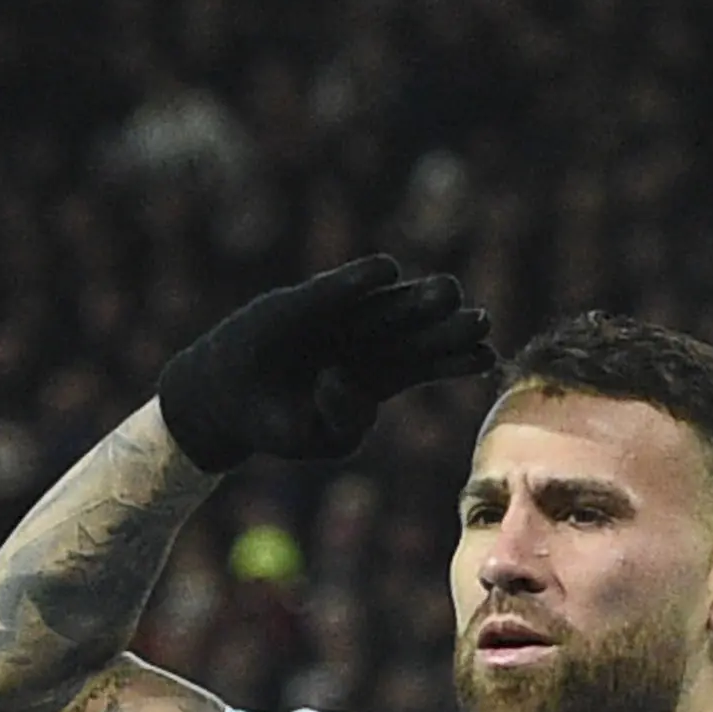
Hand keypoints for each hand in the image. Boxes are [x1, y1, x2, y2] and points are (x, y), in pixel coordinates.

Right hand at [153, 255, 491, 474]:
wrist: (225, 400)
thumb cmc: (279, 424)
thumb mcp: (318, 441)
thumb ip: (345, 425)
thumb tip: (347, 381)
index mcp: (379, 376)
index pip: (428, 364)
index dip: (457, 360)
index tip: (487, 356)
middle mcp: (367, 341)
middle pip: (418, 331)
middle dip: (448, 327)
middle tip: (479, 321)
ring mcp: (339, 319)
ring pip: (386, 306)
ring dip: (416, 298)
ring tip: (448, 292)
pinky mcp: (305, 302)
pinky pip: (336, 290)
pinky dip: (359, 280)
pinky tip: (385, 270)